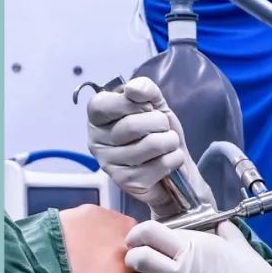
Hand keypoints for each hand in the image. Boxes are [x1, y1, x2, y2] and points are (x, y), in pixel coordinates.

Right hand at [87, 76, 213, 217]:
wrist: (175, 167)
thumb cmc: (158, 133)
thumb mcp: (154, 104)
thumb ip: (145, 89)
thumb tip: (133, 89)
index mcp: (97, 118)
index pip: (104, 104)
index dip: (131, 103)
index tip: (146, 107)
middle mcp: (97, 142)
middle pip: (132, 125)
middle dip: (159, 123)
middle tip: (163, 128)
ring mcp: (110, 165)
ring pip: (150, 145)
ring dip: (170, 141)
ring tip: (168, 144)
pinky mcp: (128, 183)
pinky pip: (160, 165)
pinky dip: (174, 159)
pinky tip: (170, 161)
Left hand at [124, 219, 271, 272]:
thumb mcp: (244, 249)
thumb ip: (227, 234)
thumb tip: (220, 226)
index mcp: (202, 241)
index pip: (158, 227)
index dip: (144, 231)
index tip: (144, 236)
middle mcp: (188, 257)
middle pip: (144, 241)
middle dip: (133, 244)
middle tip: (134, 250)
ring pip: (142, 264)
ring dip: (135, 265)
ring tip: (139, 270)